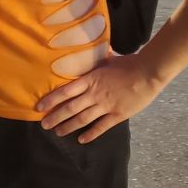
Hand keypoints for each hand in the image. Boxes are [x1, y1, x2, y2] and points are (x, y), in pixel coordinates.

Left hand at [36, 54, 165, 142]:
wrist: (148, 73)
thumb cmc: (129, 63)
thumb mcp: (108, 59)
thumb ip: (97, 58)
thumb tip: (91, 48)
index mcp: (90, 79)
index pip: (65, 91)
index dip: (51, 100)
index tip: (40, 107)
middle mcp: (94, 94)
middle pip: (70, 108)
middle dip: (55, 117)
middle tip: (44, 125)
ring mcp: (105, 106)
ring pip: (82, 119)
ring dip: (68, 127)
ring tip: (58, 132)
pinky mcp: (117, 115)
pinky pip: (101, 127)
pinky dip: (90, 134)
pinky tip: (81, 139)